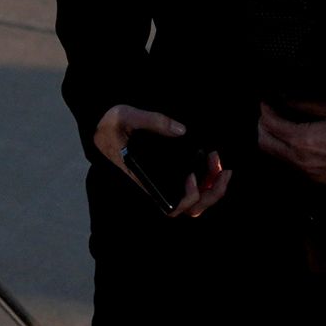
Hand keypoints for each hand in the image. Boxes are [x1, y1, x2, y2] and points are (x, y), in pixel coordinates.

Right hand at [90, 103, 229, 219]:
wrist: (102, 125)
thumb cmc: (111, 126)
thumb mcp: (125, 117)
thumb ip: (152, 121)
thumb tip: (181, 130)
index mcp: (144, 180)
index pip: (170, 206)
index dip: (188, 197)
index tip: (192, 175)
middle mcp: (156, 187)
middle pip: (190, 208)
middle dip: (213, 193)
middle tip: (223, 170)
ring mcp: (165, 182)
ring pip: (195, 201)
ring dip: (214, 188)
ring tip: (221, 165)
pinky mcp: (170, 174)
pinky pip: (194, 187)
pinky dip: (208, 179)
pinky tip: (212, 161)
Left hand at [256, 103, 325, 185]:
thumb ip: (306, 104)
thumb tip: (286, 99)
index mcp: (305, 139)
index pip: (271, 124)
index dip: (265, 110)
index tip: (266, 102)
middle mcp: (302, 160)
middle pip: (266, 144)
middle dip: (263, 127)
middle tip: (269, 113)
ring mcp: (309, 174)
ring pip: (277, 158)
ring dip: (273, 141)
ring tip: (281, 125)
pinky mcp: (318, 182)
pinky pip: (292, 167)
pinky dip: (287, 153)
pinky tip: (297, 141)